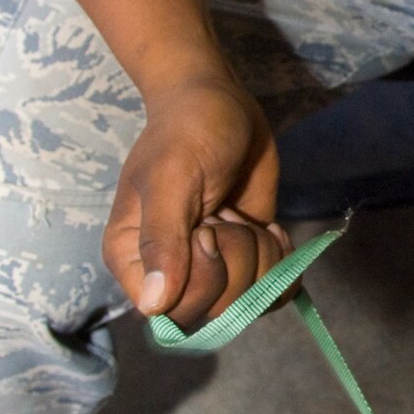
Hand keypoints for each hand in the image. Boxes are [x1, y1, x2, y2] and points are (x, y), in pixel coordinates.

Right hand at [104, 67, 286, 324]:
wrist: (220, 101)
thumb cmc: (186, 131)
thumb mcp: (171, 178)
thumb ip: (163, 239)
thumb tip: (154, 305)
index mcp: (131, 259)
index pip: (168, 312)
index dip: (200, 279)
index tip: (206, 231)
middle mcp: (169, 271)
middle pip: (215, 309)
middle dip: (236, 260)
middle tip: (223, 214)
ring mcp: (212, 267)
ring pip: (249, 301)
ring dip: (262, 255)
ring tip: (241, 215)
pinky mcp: (247, 256)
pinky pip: (272, 289)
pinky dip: (282, 260)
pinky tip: (268, 227)